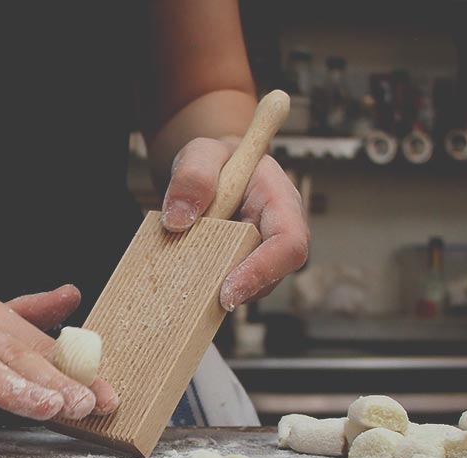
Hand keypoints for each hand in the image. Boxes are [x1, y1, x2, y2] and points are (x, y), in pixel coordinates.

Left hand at [160, 137, 309, 310]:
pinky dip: (208, 288)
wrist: (209, 172)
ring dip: (218, 289)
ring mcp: (262, 251)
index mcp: (279, 198)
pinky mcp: (242, 265)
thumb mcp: (200, 152)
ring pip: (250, 287)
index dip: (263, 270)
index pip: (289, 241)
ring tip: (186, 278)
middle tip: (197, 295)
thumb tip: (178, 220)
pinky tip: (186, 278)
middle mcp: (278, 230)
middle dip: (236, 289)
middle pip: (273, 275)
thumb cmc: (215, 159)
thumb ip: (192, 175)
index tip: (228, 291)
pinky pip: (231, 286)